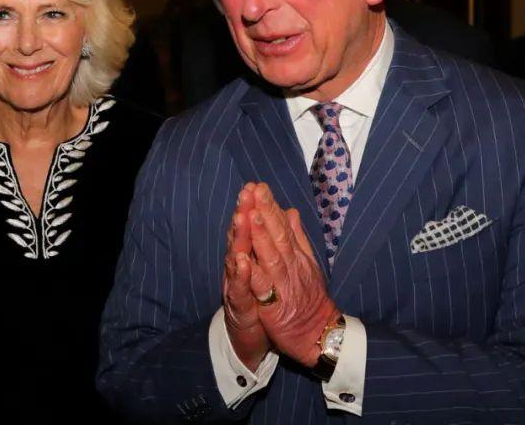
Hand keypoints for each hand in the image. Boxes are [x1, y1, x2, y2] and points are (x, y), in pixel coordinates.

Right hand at [222, 183, 269, 370]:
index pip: (251, 228)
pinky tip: (241, 261)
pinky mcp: (239, 307)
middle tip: (245, 192)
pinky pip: (238, 289)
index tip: (256, 185)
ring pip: (236, 259)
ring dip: (239, 238)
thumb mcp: (276, 268)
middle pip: (241, 237)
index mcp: (252, 257)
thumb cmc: (273, 302)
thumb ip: (278, 240)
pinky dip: (239, 274)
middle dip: (244, 214)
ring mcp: (238, 286)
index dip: (253, 207)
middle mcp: (241, 268)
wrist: (267, 338)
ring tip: (241, 217)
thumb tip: (288, 212)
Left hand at [246, 183, 339, 367]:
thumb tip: (290, 211)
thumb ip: (297, 237)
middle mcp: (291, 266)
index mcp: (296, 255)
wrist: (319, 334)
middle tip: (254, 189)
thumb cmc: (310, 298)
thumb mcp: (307, 264)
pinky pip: (263, 288)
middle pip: (277, 236)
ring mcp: (283, 285)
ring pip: (271, 257)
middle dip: (265, 211)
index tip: (259, 186)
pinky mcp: (274, 306)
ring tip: (251, 214)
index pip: (282, 226)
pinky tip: (244, 259)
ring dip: (261, 235)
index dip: (270, 206)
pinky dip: (254, 273)